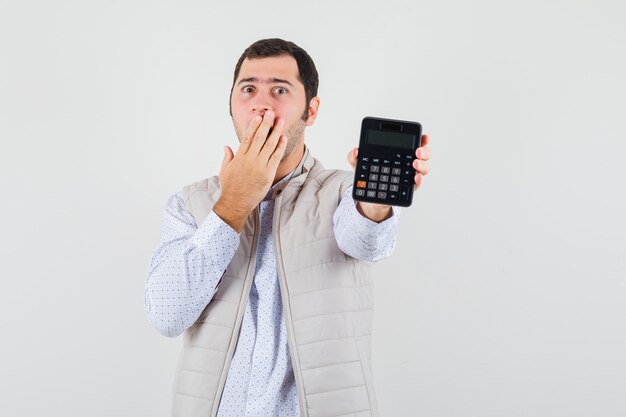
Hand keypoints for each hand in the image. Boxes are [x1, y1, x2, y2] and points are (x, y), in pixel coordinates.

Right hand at [214, 111, 286, 231]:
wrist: (236, 203)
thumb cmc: (230, 188)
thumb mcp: (225, 171)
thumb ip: (227, 157)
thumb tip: (227, 147)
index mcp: (239, 157)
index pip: (247, 137)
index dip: (253, 126)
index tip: (258, 117)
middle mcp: (250, 159)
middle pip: (259, 137)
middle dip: (266, 124)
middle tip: (271, 113)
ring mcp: (259, 166)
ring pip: (269, 145)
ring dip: (275, 131)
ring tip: (280, 121)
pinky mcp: (268, 173)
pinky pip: (276, 157)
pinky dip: (280, 146)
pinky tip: (283, 138)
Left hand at [347, 134, 430, 221]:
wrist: (369, 196)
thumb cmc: (369, 175)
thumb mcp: (359, 165)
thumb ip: (354, 157)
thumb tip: (355, 151)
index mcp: (400, 153)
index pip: (414, 143)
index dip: (422, 139)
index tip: (424, 136)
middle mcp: (408, 163)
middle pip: (423, 155)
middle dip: (424, 151)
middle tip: (417, 151)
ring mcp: (409, 176)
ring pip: (424, 169)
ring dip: (422, 165)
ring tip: (415, 163)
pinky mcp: (407, 189)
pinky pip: (416, 185)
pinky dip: (418, 180)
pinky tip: (415, 177)